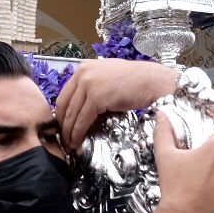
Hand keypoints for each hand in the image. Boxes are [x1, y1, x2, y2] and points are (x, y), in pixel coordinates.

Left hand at [56, 58, 178, 148]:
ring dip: (69, 132)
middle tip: (63, 138)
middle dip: (62, 124)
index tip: (61, 126)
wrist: (152, 81)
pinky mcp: (96, 97)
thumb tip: (81, 107)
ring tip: (69, 144)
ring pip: (72, 113)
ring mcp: (88, 84)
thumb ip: (92, 88)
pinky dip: (78, 132)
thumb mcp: (107, 78)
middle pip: (64, 104)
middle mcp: (82, 73)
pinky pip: (82, 119)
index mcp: (83, 68)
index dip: (61, 113)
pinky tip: (78, 141)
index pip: (65, 94)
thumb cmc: (135, 81)